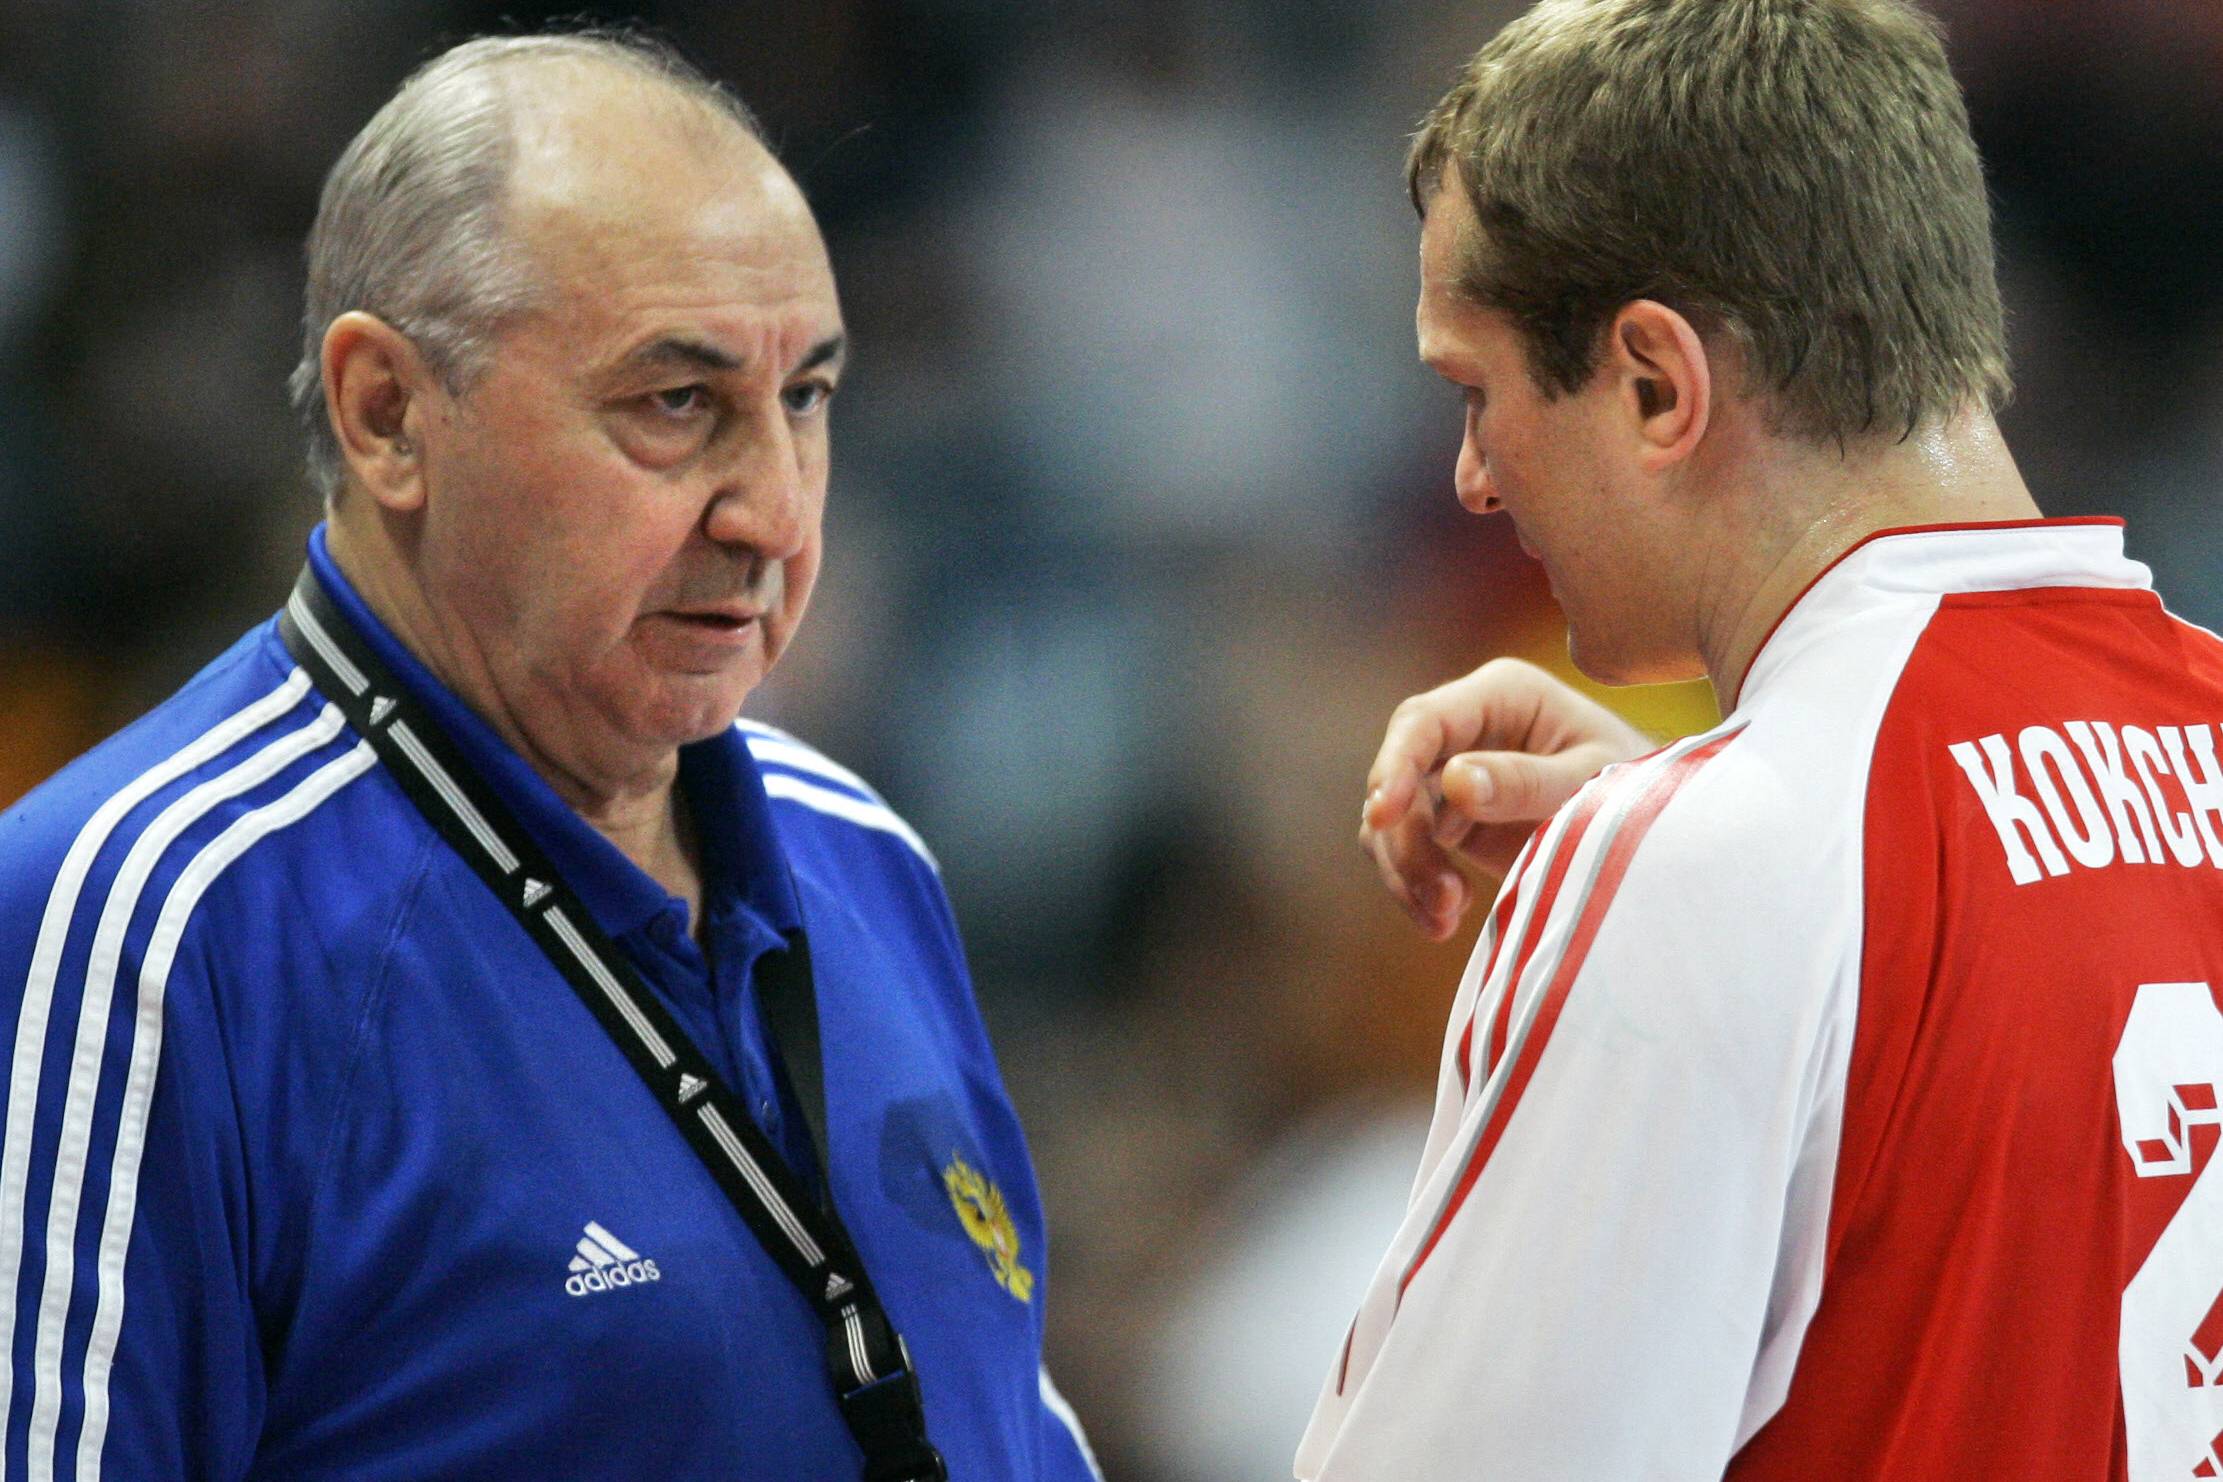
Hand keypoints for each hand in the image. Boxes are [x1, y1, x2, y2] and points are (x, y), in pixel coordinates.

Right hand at [1362, 658, 1651, 939]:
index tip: (1384, 815)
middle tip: (1443, 900)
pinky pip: (1408, 850)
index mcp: (1502, 695)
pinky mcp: (1451, 818)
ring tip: (1445, 918)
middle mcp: (1467, 728)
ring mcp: (1453, 773)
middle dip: (1407, 842)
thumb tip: (1453, 782)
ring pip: (1394, 821)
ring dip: (1406, 871)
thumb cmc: (1637, 789)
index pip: (1423, 722)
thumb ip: (1527, 782)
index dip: (1395, 765)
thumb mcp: (1593, 784)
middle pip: (1399, 777)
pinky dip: (1416, 887)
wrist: (1654, 828)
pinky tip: (1446, 919)